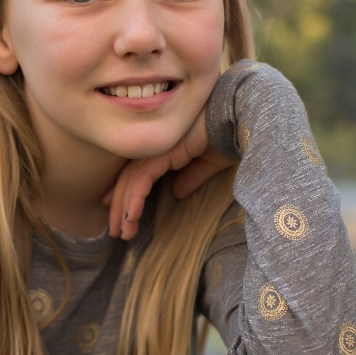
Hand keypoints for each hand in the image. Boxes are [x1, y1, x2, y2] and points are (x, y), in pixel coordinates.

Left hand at [103, 108, 235, 240]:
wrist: (240, 121)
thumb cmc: (230, 136)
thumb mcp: (209, 163)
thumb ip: (192, 177)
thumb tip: (178, 192)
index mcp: (166, 146)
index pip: (138, 171)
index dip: (126, 192)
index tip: (120, 213)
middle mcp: (157, 145)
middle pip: (128, 177)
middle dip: (119, 205)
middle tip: (115, 230)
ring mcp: (157, 147)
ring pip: (130, 181)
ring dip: (123, 209)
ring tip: (123, 233)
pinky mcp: (162, 152)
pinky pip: (141, 180)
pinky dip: (133, 200)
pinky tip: (130, 218)